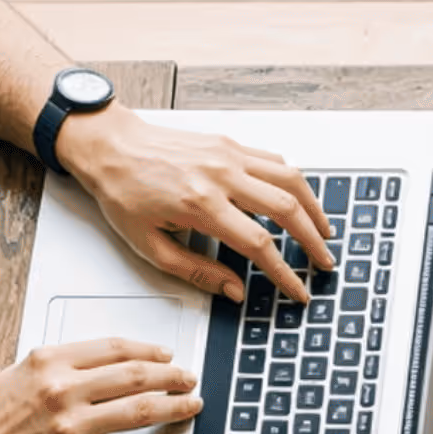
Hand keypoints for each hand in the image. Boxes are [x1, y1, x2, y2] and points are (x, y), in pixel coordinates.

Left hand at [54, 109, 331, 303]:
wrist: (108, 145)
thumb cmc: (123, 191)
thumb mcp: (150, 246)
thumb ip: (197, 272)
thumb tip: (235, 290)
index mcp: (200, 205)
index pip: (260, 244)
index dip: (285, 273)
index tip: (298, 290)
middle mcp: (220, 175)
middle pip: (287, 208)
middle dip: (313, 241)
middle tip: (324, 263)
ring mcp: (227, 154)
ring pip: (290, 179)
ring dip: (314, 208)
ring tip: (324, 232)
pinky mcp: (228, 143)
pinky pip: (274, 161)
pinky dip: (294, 183)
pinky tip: (299, 201)